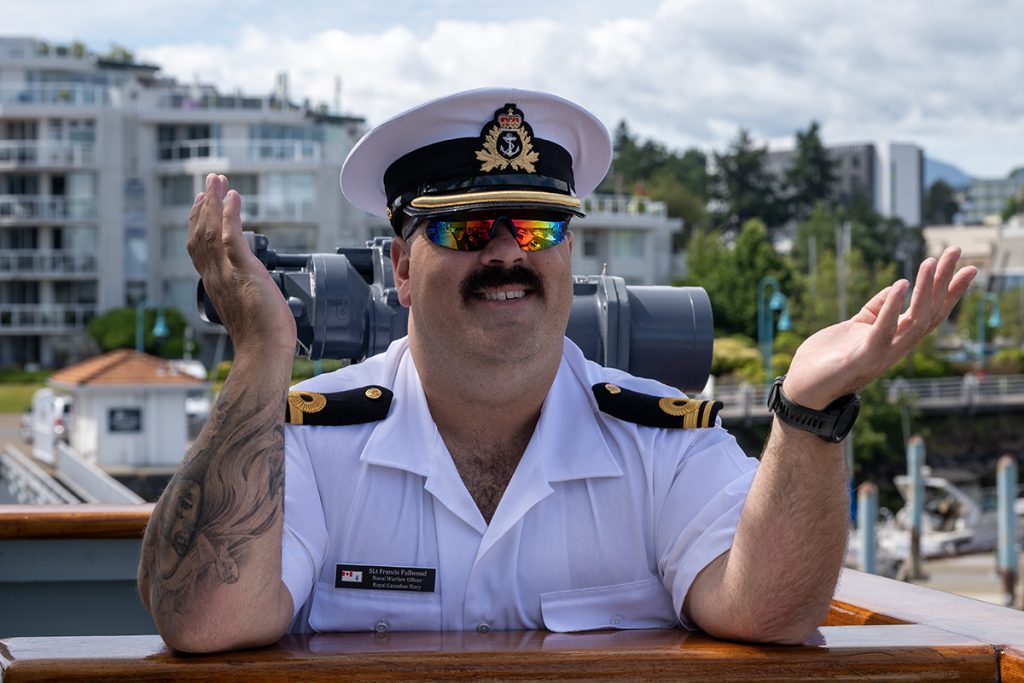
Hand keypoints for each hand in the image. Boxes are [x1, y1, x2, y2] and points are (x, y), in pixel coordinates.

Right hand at [187, 174, 296, 356]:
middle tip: (210, 180)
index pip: (199, 248)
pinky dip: (230, 214)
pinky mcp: (244, 272)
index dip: (198, 223)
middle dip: (204, 204)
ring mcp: (227, 273)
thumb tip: (258, 287)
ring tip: (218, 180)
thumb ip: (246, 290)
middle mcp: (215, 276)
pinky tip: (232, 197)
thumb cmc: (262, 336)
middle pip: (200, 233)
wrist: (263, 351)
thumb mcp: (249, 306)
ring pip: (211, 230)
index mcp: (215, 284)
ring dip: (214, 202)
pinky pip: (232, 237)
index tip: (201, 202)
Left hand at [783, 246, 976, 408]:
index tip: (967, 267)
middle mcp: (897, 347)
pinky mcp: (864, 356)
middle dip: (944, 281)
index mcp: (896, 339)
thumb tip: (897, 287)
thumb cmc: (828, 360)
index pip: (931, 312)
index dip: (950, 291)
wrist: (804, 389)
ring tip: (930, 262)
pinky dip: (894, 307)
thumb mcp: (855, 327)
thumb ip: (876, 309)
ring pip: (915, 320)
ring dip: (925, 290)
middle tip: (956, 251)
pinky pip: (884, 329)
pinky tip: (901, 284)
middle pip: (930, 312)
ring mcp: (883, 353)